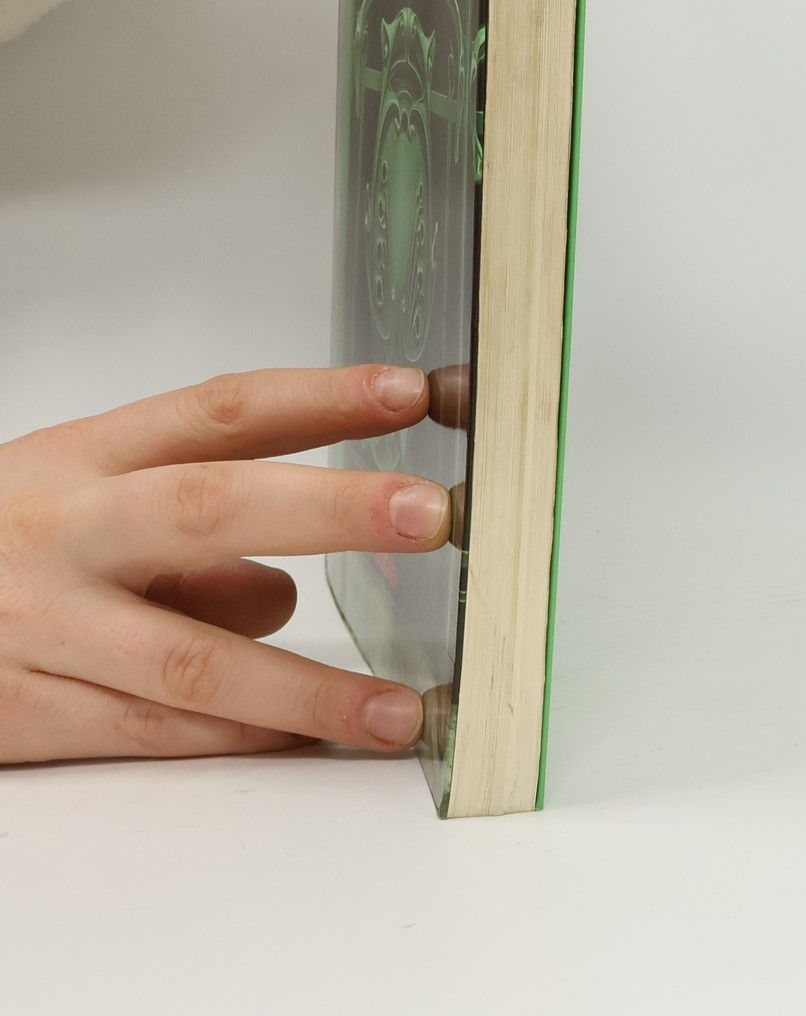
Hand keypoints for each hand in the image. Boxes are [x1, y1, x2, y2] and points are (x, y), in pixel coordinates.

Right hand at [0, 362, 452, 762]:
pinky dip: (234, 740)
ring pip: (187, 656)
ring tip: (397, 707)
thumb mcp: (85, 499)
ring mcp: (41, 627)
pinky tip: (307, 746)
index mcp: (87, 457)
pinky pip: (147, 730)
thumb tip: (290, 583)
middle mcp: (65, 530)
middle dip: (329, 508)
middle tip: (430, 513)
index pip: (222, 409)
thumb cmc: (2, 545)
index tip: (414, 391)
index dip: (322, 396)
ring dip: (306, 687)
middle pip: (210, 505)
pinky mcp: (21, 714)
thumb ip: (193, 528)